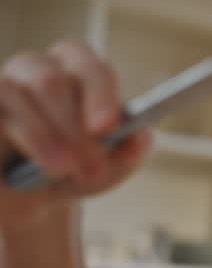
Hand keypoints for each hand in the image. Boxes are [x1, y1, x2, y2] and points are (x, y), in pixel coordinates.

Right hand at [0, 39, 151, 228]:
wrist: (28, 202)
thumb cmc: (72, 173)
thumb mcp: (106, 170)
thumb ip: (129, 153)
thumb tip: (141, 138)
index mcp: (74, 71)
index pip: (87, 64)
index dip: (99, 93)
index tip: (107, 128)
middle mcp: (33, 70)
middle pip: (51, 82)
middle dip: (73, 128)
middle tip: (89, 166)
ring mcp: (1, 87)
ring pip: (14, 94)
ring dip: (42, 137)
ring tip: (60, 171)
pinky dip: (15, 138)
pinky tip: (20, 167)